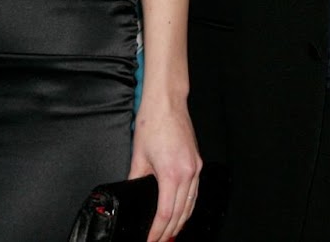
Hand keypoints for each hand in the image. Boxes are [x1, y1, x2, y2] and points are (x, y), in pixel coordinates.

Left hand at [129, 95, 201, 241]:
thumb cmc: (152, 123)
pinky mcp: (197, 162)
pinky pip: (195, 192)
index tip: (151, 239)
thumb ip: (136, 179)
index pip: (166, 213)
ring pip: (191, 205)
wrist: (167, 102)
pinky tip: (182, 213)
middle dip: (169, 232)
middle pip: (181, 213)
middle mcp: (188, 173)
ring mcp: (195, 167)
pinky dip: (188, 207)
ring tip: (170, 234)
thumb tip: (132, 193)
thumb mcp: (138, 155)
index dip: (157, 231)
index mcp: (171, 173)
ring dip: (181, 222)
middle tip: (159, 241)